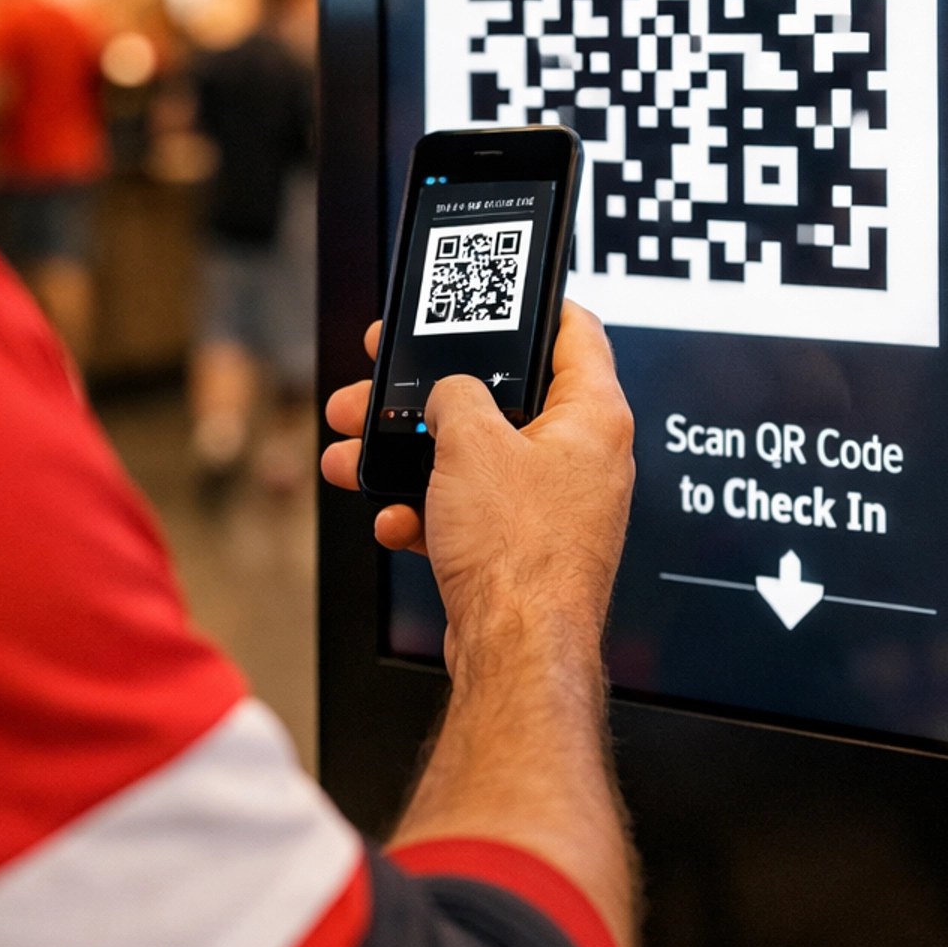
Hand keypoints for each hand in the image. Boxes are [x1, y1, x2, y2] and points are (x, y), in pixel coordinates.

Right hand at [321, 303, 634, 679]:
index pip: (575, 331)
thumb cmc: (517, 551)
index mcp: (594, 416)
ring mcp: (554, 507)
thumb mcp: (469, 441)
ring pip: (474, 459)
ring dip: (411, 455)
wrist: (514, 652)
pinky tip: (396, 520)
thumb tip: (447, 390)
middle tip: (382, 379)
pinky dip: (427, 511)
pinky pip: (468, 512)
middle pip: (503, 398)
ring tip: (353, 450)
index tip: (497, 294)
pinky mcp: (523, 549)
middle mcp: (583, 458)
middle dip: (429, 393)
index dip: (533, 304)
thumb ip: (453, 393)